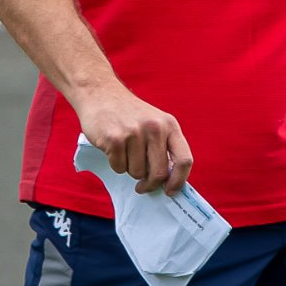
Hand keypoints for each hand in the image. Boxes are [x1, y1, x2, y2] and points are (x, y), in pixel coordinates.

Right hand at [75, 83, 192, 195]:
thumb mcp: (155, 123)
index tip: (169, 191)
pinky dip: (116, 164)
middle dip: (150, 184)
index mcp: (169, 125)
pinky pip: (119, 168)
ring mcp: (134, 133)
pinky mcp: (115, 139)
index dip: (179, 181)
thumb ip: (164, 147)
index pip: (184, 160)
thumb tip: (168, 181)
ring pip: (137, 173)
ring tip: (125, 152)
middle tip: (142, 186)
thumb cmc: (129, 115)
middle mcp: (155, 128)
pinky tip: (113, 148)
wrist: (100, 94)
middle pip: (159, 173)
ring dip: (130, 169)